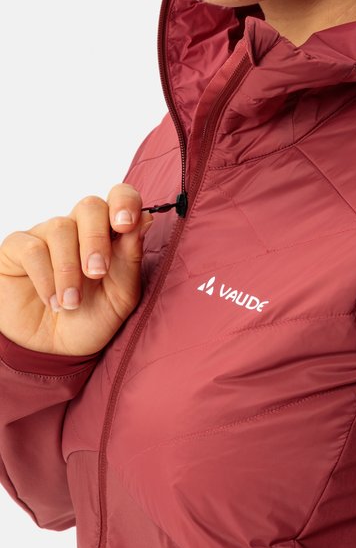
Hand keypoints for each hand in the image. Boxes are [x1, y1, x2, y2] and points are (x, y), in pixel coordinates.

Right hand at [0, 184, 153, 355]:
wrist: (53, 350)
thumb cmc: (91, 318)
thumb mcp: (121, 296)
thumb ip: (131, 258)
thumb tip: (145, 220)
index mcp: (110, 234)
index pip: (120, 197)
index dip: (124, 202)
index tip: (126, 225)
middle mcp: (79, 228)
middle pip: (90, 206)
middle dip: (96, 239)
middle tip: (97, 273)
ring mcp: (47, 235)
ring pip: (61, 228)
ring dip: (69, 270)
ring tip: (72, 303)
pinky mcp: (18, 248)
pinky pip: (32, 248)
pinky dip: (45, 278)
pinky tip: (53, 301)